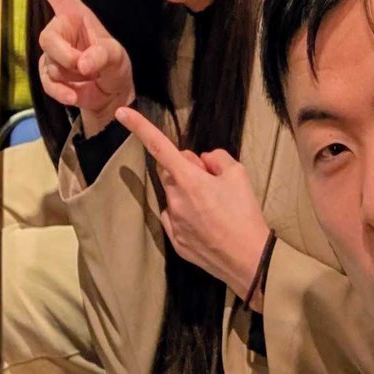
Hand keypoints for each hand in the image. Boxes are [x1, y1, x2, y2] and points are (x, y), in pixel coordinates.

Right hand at [7, 0, 135, 134]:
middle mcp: (60, 29)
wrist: (110, 95)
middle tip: (87, 68)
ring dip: (72, 76)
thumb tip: (82, 64)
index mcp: (74, 13)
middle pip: (48, 38)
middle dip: (66, 56)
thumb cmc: (115, 65)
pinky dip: (61, 92)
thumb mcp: (116, 57)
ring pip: (50, 63)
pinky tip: (74, 97)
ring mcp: (51, 52)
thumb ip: (102, 56)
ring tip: (90, 78)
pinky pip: (47, 81)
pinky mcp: (48, 73)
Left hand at [114, 105, 272, 298]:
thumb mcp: (239, 175)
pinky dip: (186, 215)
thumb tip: (203, 160)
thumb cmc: (245, 215)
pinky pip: (174, 217)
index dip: (139, 127)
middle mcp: (174, 198)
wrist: (251, 261)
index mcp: (188, 179)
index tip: (121, 113)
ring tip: (215, 209)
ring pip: (174, 195)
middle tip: (212, 181)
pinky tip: (207, 224)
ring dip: (187, 194)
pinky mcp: (174, 241)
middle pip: (170, 172)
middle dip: (186, 170)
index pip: (159, 146)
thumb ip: (216, 158)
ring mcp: (172, 221)